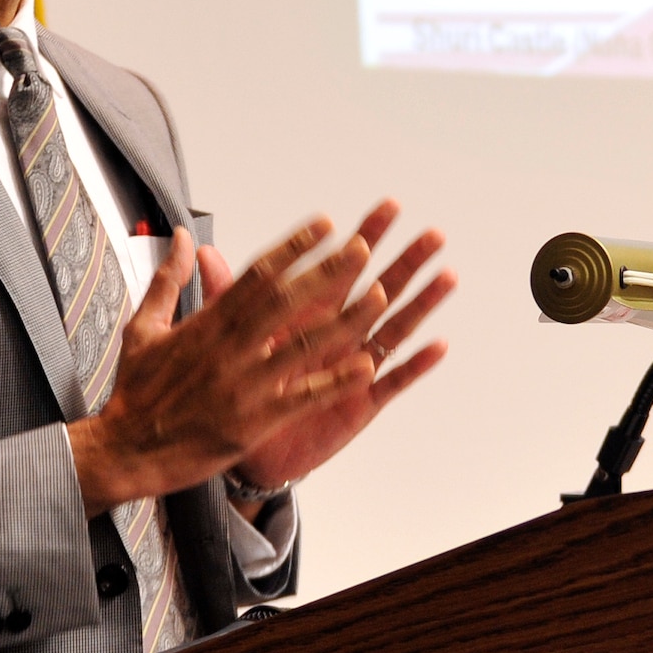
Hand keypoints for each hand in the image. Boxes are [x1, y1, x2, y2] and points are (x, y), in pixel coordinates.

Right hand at [68, 216, 389, 516]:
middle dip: (327, 272)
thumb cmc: (135, 390)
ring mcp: (244, 384)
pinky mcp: (254, 421)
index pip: (258, 274)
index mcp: (208, 322)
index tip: (325, 225)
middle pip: (287, 300)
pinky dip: (335, 381)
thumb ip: (168, 279)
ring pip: (304, 345)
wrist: (125, 451)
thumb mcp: (143, 327)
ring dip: (345, 319)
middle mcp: (230, 347)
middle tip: (363, 247)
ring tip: (381, 296)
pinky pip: (303, 397)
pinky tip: (367, 366)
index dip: (295, 247)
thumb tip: (185, 237)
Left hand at [221, 200, 455, 499]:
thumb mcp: (228, 338)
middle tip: (432, 235)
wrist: (241, 445)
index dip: (366, 237)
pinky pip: (393, 382)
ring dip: (421, 304)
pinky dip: (415, 365)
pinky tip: (438, 345)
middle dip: (406, 262)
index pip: (344, 267)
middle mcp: (339, 334)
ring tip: (446, 277)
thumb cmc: (240, 387)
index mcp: (311, 313)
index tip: (388, 207)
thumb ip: (227, 295)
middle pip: (380, 290)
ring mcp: (354, 367)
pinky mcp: (361, 403)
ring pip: (394, 329)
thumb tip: (206, 252)